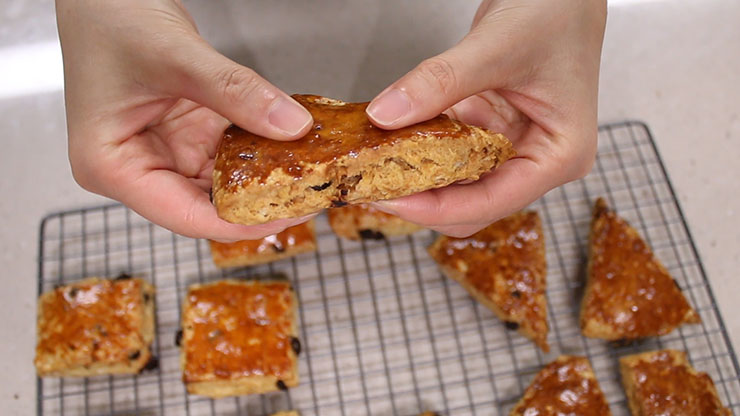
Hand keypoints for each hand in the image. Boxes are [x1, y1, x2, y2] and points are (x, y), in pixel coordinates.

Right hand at [56, 0, 314, 240]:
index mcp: (112, 167)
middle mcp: (137, 168)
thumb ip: (236, 92)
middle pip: (207, 205)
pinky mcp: (184, 135)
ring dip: (261, 176)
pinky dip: (256, 148)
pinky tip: (287, 145)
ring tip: (306, 172)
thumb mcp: (177, 56)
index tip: (288, 215)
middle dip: (258, 201)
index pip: (186, 216)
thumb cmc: (109, 18)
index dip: (241, 222)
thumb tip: (291, 125)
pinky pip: (226, 153)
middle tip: (309, 193)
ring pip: (222, 181)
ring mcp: (162, 152)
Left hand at [366, 0, 606, 236]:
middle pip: (471, 203)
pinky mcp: (490, 128)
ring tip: (374, 166)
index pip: (491, 201)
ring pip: (457, 182)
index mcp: (559, 155)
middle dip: (422, 198)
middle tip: (372, 185)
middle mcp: (537, 158)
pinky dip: (420, 146)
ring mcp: (512, 145)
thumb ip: (440, 83)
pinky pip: (450, 150)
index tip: (390, 198)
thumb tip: (386, 115)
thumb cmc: (557, 10)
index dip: (436, 208)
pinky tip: (390, 139)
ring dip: (416, 175)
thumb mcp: (496, 47)